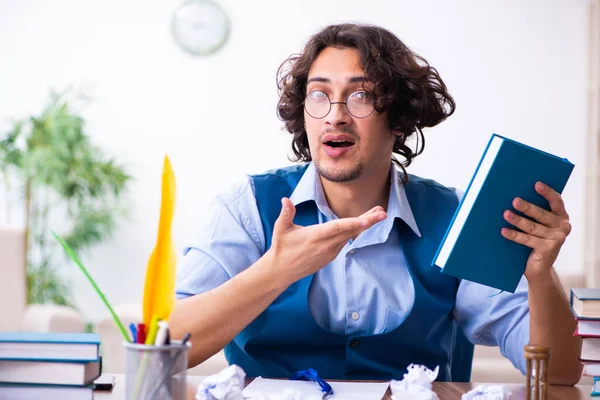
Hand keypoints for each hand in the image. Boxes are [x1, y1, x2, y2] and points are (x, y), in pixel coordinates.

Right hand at [267, 197, 385, 283]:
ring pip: (350, 236)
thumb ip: (286, 213)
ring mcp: (329, 252)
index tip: (369, 219)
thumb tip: (285, 200)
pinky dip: (355, 232)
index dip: (354, 222)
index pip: (338, 227)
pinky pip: (345, 242)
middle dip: (368, 221)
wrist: (281, 270)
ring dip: (364, 225)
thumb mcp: (281, 228)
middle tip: (382, 212)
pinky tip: (362, 224)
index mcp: (315, 236)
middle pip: (351, 231)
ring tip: (377, 214)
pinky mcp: (330, 256)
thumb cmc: (281, 247)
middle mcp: (326, 245)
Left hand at [501, 182, 571, 279]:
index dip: (547, 192)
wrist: (539, 267)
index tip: (536, 184)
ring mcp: (557, 238)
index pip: (556, 201)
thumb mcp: (538, 225)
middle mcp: (563, 226)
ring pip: (533, 227)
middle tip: (514, 201)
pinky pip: (528, 239)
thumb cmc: (535, 241)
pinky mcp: (549, 249)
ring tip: (506, 214)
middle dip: (527, 207)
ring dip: (518, 220)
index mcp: (561, 216)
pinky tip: (504, 231)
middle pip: (542, 214)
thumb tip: (514, 198)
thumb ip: (534, 213)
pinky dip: (514, 235)